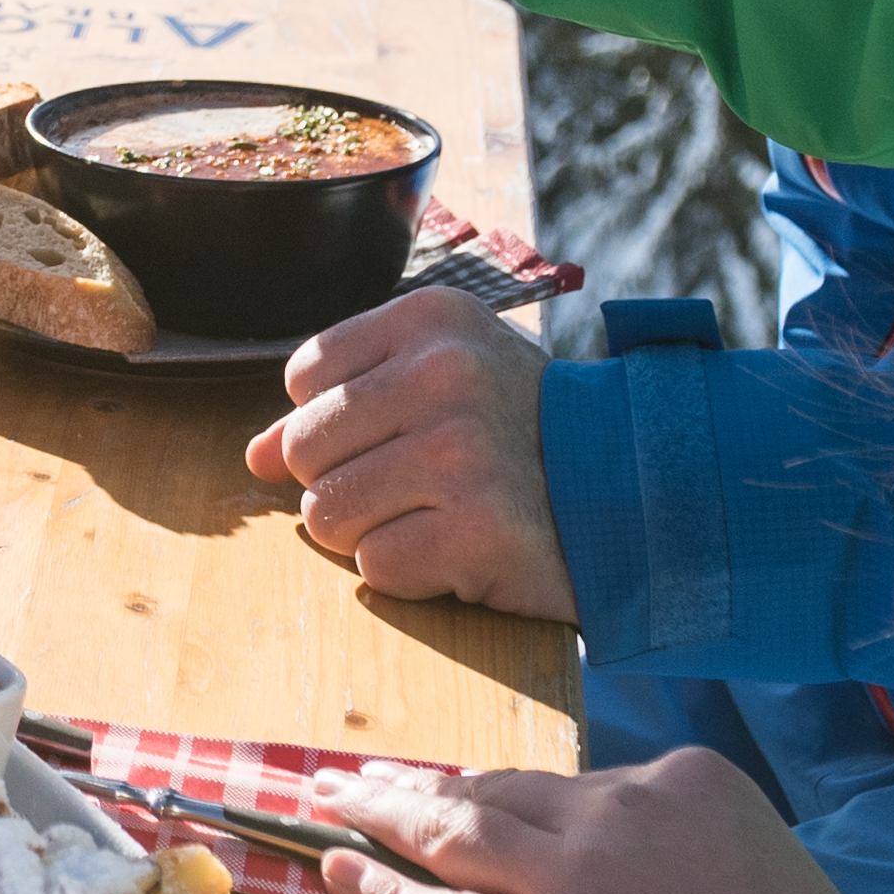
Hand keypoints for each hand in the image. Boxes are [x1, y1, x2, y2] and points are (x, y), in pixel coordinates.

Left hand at [246, 289, 573, 623]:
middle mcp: (444, 376)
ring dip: (372, 532)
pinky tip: (464, 550)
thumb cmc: (524, 433)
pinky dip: (412, 573)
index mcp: (430, 320)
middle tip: (418, 487)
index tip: (399, 433)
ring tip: (437, 517)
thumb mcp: (442, 385)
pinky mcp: (479, 530)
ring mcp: (463, 453)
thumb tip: (250, 455)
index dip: (337, 423)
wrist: (642, 493)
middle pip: (303, 449)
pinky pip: (376, 567)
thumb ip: (342, 406)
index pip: (304, 377)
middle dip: (344, 482)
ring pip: (328, 514)